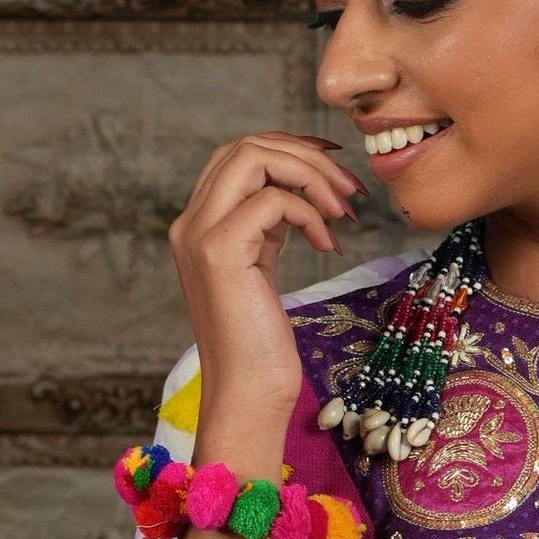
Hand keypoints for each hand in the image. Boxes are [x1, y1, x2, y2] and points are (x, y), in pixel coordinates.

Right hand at [167, 135, 363, 445]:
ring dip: (311, 175)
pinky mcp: (221, 252)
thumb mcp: (262, 268)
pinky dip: (310, 213)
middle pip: (244, 145)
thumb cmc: (261, 342)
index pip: (236, 153)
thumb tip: (300, 188)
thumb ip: (267, 226)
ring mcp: (200, 234)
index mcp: (197, 224)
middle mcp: (189, 222)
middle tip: (349, 189)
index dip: (289, 148)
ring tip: (344, 211)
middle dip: (305, 155)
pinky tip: (329, 245)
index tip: (334, 167)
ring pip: (253, 158)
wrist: (248, 394)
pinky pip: (274, 200)